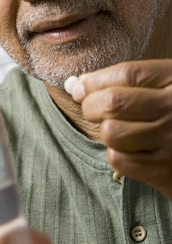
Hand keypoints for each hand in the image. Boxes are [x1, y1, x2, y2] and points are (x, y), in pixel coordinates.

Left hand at [71, 59, 171, 200]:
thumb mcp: (164, 86)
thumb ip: (129, 81)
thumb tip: (80, 86)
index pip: (128, 74)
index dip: (96, 80)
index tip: (80, 87)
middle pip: (114, 102)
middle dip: (91, 105)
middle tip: (92, 109)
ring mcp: (170, 140)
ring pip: (111, 132)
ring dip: (105, 131)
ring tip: (118, 129)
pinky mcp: (162, 169)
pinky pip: (118, 159)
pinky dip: (115, 154)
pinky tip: (128, 149)